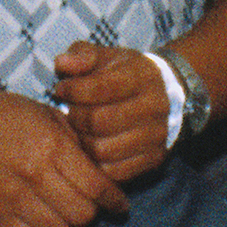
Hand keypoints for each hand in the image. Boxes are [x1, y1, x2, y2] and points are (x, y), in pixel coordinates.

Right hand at [0, 77, 125, 226]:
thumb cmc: (4, 116)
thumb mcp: (45, 116)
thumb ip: (76, 145)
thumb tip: (103, 174)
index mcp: (50, 146)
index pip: (97, 187)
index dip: (114, 200)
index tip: (119, 205)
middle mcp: (33, 174)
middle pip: (82, 216)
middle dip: (90, 213)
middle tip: (85, 205)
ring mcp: (10, 198)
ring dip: (65, 226)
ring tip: (59, 212)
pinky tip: (36, 221)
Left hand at [51, 42, 174, 181]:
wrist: (163, 93)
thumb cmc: (123, 73)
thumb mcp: (104, 55)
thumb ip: (81, 54)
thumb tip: (62, 64)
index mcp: (141, 76)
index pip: (99, 88)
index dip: (72, 90)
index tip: (62, 89)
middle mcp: (154, 107)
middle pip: (98, 122)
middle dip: (75, 117)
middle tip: (70, 111)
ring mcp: (156, 136)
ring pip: (103, 150)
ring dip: (83, 141)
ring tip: (80, 128)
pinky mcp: (154, 159)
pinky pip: (114, 171)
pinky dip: (96, 161)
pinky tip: (92, 144)